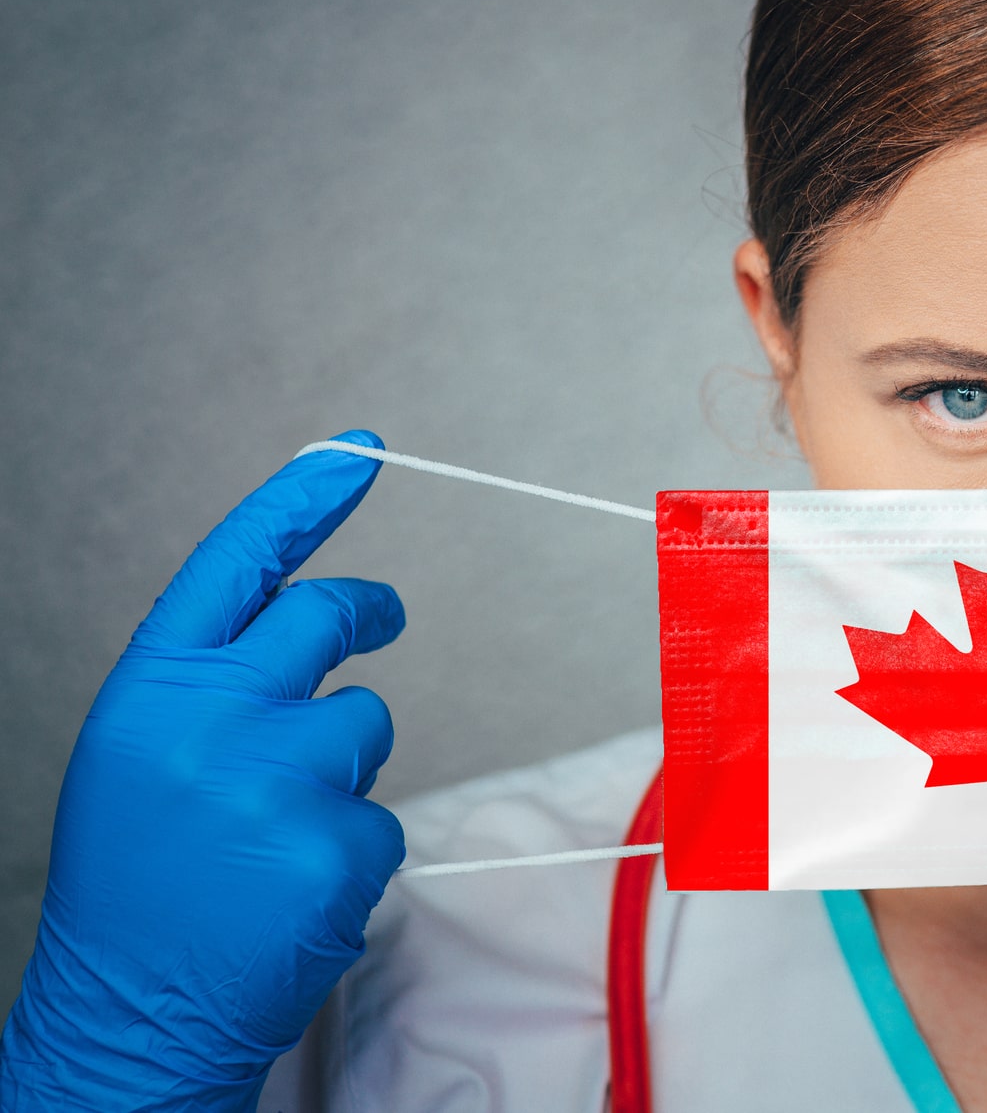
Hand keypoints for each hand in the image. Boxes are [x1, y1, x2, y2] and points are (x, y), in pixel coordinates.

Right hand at [1, 432, 405, 1111]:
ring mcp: (274, 778)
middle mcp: (209, 717)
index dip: (303, 499)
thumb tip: (315, 610)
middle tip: (381, 618)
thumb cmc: (140, 881)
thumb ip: (215, 681)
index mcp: (152, 689)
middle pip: (326, 616)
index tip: (359, 450)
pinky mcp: (334, 842)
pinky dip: (351, 851)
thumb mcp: (143, 755)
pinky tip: (290, 892)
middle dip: (364, 613)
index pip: (238, 562)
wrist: (126, 1014)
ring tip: (269, 837)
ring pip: (367, 722)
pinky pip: (383, 817)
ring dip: (343, 769)